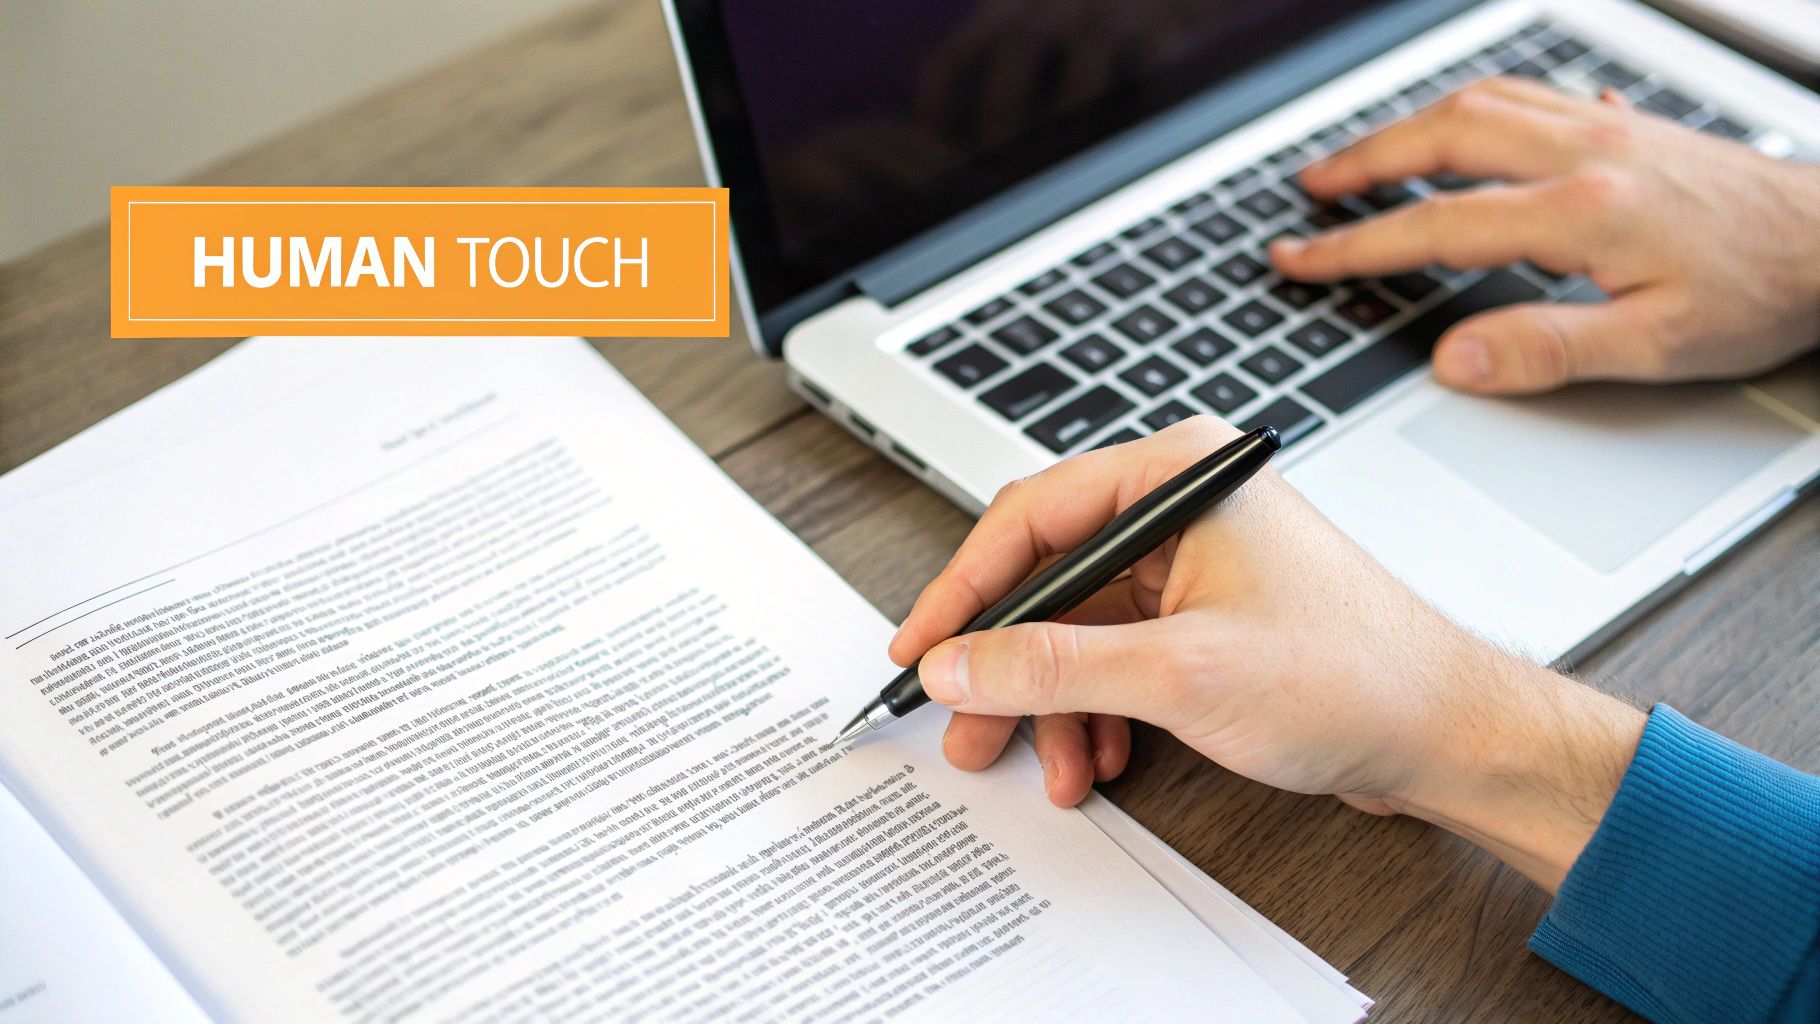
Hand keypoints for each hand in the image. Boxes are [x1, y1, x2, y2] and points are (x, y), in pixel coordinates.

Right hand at [890, 417, 1645, 890]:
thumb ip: (1053, 666)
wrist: (1450, 734)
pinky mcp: (1206, 612)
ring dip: (1053, 699)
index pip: (1030, 516)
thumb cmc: (1356, 675)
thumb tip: (957, 663)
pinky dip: (1096, 706)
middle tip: (965, 722)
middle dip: (1007, 662)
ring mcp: (1194, 560)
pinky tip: (1099, 755)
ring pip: (1079, 625)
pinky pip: (1118, 652)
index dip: (963, 590)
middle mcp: (1181, 506)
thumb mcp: (1180, 676)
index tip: (920, 649)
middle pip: (1049, 575)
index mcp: (1178, 476)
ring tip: (1043, 762)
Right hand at [1270, 77, 1819, 393]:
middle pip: (1444, 135)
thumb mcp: (1655, 348)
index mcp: (1582, 212)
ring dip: (1410, 126)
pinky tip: (1474, 127)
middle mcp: (1585, 154)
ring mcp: (1605, 130)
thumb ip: (1548, 350)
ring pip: (1483, 104)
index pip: (1436, 224)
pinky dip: (1478, 108)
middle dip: (1363, 161)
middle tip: (1311, 189)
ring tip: (1365, 155)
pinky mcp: (1628, 127)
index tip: (1301, 256)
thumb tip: (1456, 359)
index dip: (1355, 245)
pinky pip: (1531, 98)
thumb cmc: (1761, 293)